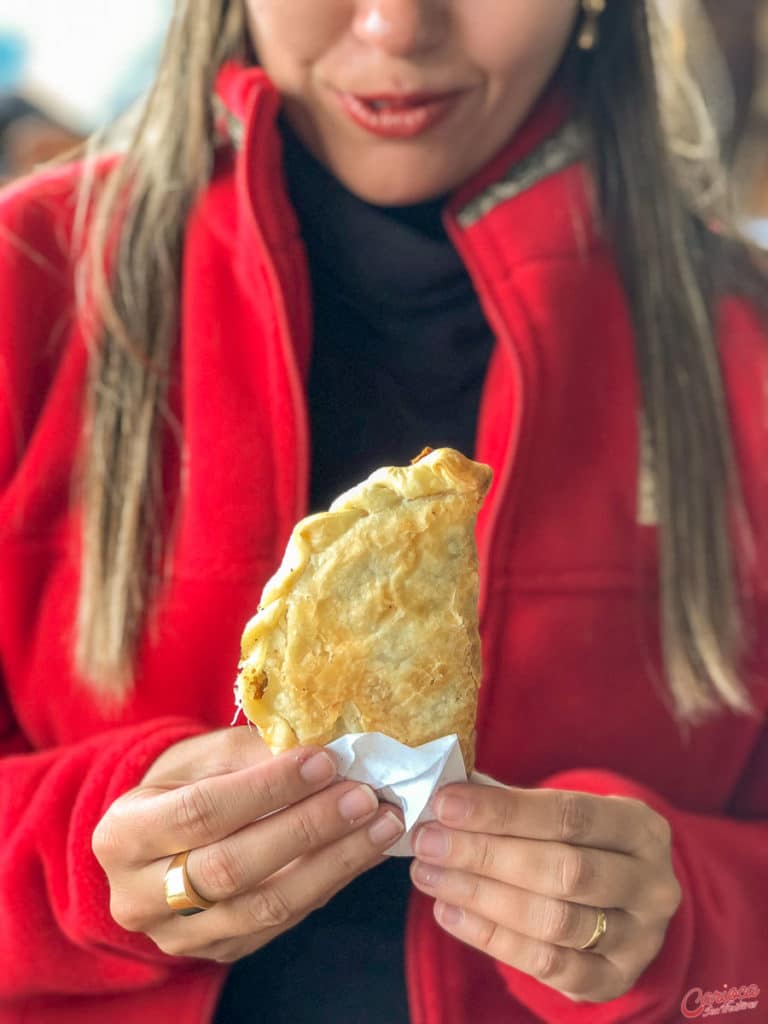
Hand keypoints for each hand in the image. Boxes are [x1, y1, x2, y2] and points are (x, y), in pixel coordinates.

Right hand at [92, 727, 403, 961]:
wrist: (156, 841)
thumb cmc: (182, 783)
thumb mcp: (200, 755)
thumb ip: (251, 753)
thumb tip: (320, 746)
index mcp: (122, 834)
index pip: (202, 812)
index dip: (267, 788)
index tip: (324, 761)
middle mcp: (139, 896)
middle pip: (233, 866)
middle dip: (308, 828)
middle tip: (364, 796)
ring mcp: (178, 935)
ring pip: (265, 906)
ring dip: (334, 863)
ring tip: (381, 825)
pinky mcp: (218, 950)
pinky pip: (282, 922)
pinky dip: (329, 883)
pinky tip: (362, 851)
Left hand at [410, 780, 681, 1002]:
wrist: (626, 898)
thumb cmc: (580, 842)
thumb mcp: (567, 813)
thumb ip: (515, 805)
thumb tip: (446, 800)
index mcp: (641, 828)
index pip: (569, 814)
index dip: (503, 810)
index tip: (446, 803)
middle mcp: (651, 884)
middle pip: (562, 870)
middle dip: (485, 855)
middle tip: (428, 842)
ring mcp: (638, 938)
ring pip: (553, 921)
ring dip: (480, 896)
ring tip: (429, 875)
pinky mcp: (613, 980)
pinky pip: (547, 965)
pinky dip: (490, 938)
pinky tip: (449, 912)